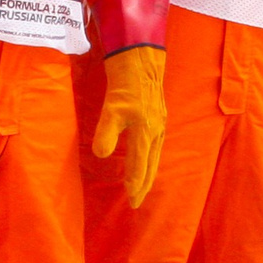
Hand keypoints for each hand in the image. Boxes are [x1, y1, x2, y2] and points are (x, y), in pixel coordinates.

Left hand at [91, 45, 168, 208]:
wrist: (141, 61)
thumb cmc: (125, 84)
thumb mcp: (111, 108)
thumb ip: (106, 132)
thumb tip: (102, 155)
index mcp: (146, 132)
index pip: (140, 166)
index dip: (135, 184)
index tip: (131, 200)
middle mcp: (157, 131)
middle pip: (151, 165)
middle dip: (144, 185)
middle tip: (137, 202)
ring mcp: (160, 124)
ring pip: (155, 156)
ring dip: (149, 173)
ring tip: (143, 187)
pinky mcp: (159, 118)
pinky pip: (156, 146)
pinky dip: (151, 159)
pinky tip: (146, 160)